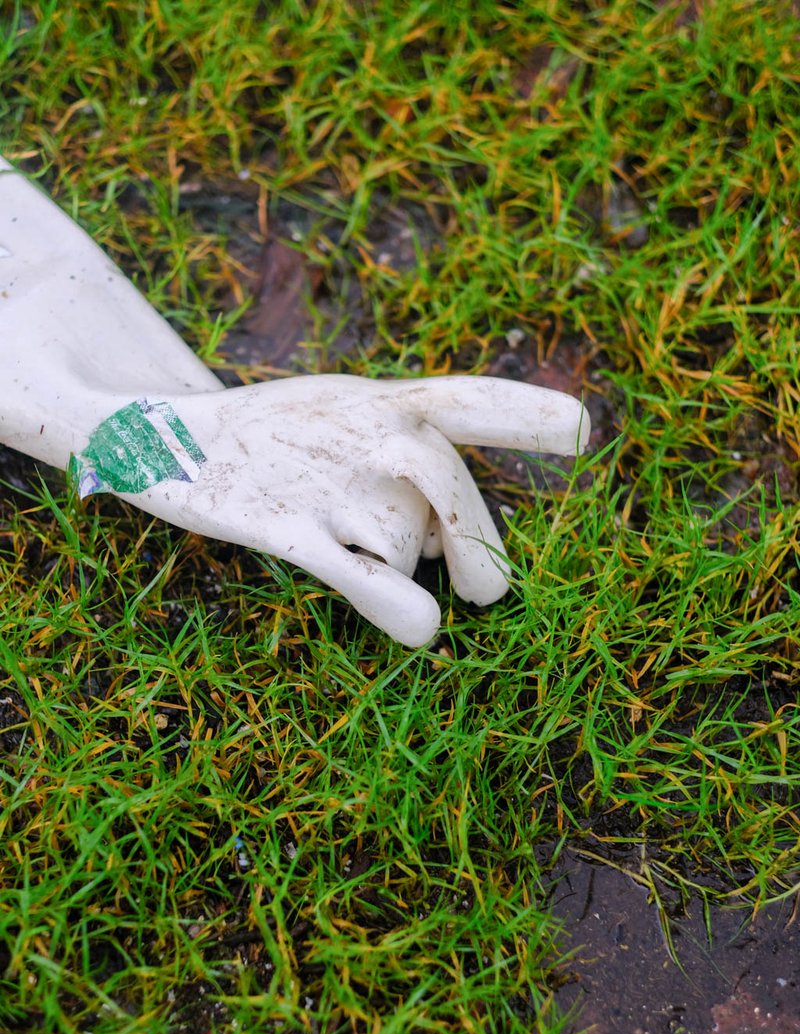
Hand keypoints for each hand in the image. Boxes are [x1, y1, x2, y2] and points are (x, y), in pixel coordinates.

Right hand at [73, 373, 588, 644]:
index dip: (525, 416)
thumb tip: (454, 552)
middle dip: (481, 552)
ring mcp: (325, 479)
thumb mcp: (355, 424)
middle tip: (486, 592)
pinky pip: (357, 575)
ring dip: (395, 572)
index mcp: (390, 401)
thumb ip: (416, 481)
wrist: (167, 435)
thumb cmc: (289, 437)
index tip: (580, 432)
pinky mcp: (285, 529)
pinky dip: (393, 605)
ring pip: (405, 550)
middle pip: (453, 496)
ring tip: (341, 540)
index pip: (470, 401)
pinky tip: (423, 629)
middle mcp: (365, 431)